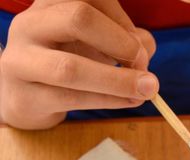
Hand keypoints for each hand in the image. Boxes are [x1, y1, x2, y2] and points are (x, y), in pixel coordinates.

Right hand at [0, 0, 157, 128]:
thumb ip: (128, 40)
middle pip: (78, 18)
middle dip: (122, 44)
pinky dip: (109, 100)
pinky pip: (72, 98)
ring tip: (147, 90)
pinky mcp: (26, 96)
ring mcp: (22, 60)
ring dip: (118, 81)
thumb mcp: (99, 42)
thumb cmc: (69, 60)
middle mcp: (31, 24)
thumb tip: (145, 53)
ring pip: (70, 67)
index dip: (122, 18)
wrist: (27, 96)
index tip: (139, 43)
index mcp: (51, 3)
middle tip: (142, 64)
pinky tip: (129, 101)